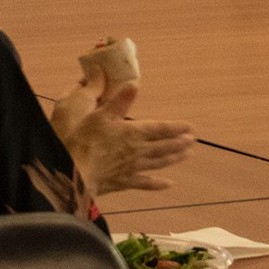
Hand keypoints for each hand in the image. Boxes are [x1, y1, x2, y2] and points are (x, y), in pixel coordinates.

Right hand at [50, 78, 193, 195]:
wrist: (76, 171)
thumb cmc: (86, 139)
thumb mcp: (100, 114)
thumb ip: (120, 101)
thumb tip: (134, 84)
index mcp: (134, 132)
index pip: (160, 128)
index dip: (176, 127)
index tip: (190, 127)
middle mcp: (138, 151)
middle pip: (164, 146)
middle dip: (179, 142)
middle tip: (192, 140)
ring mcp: (133, 168)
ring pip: (159, 162)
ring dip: (174, 158)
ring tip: (187, 155)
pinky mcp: (125, 182)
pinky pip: (146, 183)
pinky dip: (158, 183)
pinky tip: (168, 184)